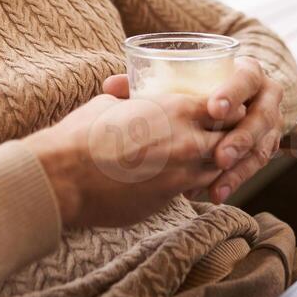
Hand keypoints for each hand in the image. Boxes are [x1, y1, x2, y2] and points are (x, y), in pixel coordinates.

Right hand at [23, 89, 226, 228]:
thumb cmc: (83, 134)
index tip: (224, 113)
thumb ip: (134, 100)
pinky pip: (196, 190)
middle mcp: (189, 141)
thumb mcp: (112, 103)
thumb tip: (130, 98)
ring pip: (219, 169)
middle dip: (230, 139)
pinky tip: (188, 183)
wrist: (64, 175)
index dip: (228, 110)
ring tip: (208, 162)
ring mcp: (183, 173)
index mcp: (177, 109)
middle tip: (224, 139)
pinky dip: (196, 185)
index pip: (226, 107)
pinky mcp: (170, 199)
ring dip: (216, 165)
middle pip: (232, 139)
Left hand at [101, 55, 286, 204]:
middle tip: (219, 156)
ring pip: (261, 147)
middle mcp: (265, 96)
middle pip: (260, 117)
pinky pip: (257, 166)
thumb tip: (110, 85)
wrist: (239, 95)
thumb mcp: (186, 78)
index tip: (213, 110)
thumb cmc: (202, 84)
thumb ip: (151, 83)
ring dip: (240, 168)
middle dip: (241, 139)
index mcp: (247, 71)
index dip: (232, 94)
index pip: (245, 79)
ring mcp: (271, 123)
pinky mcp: (266, 146)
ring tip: (216, 186)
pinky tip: (216, 194)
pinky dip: (237, 180)